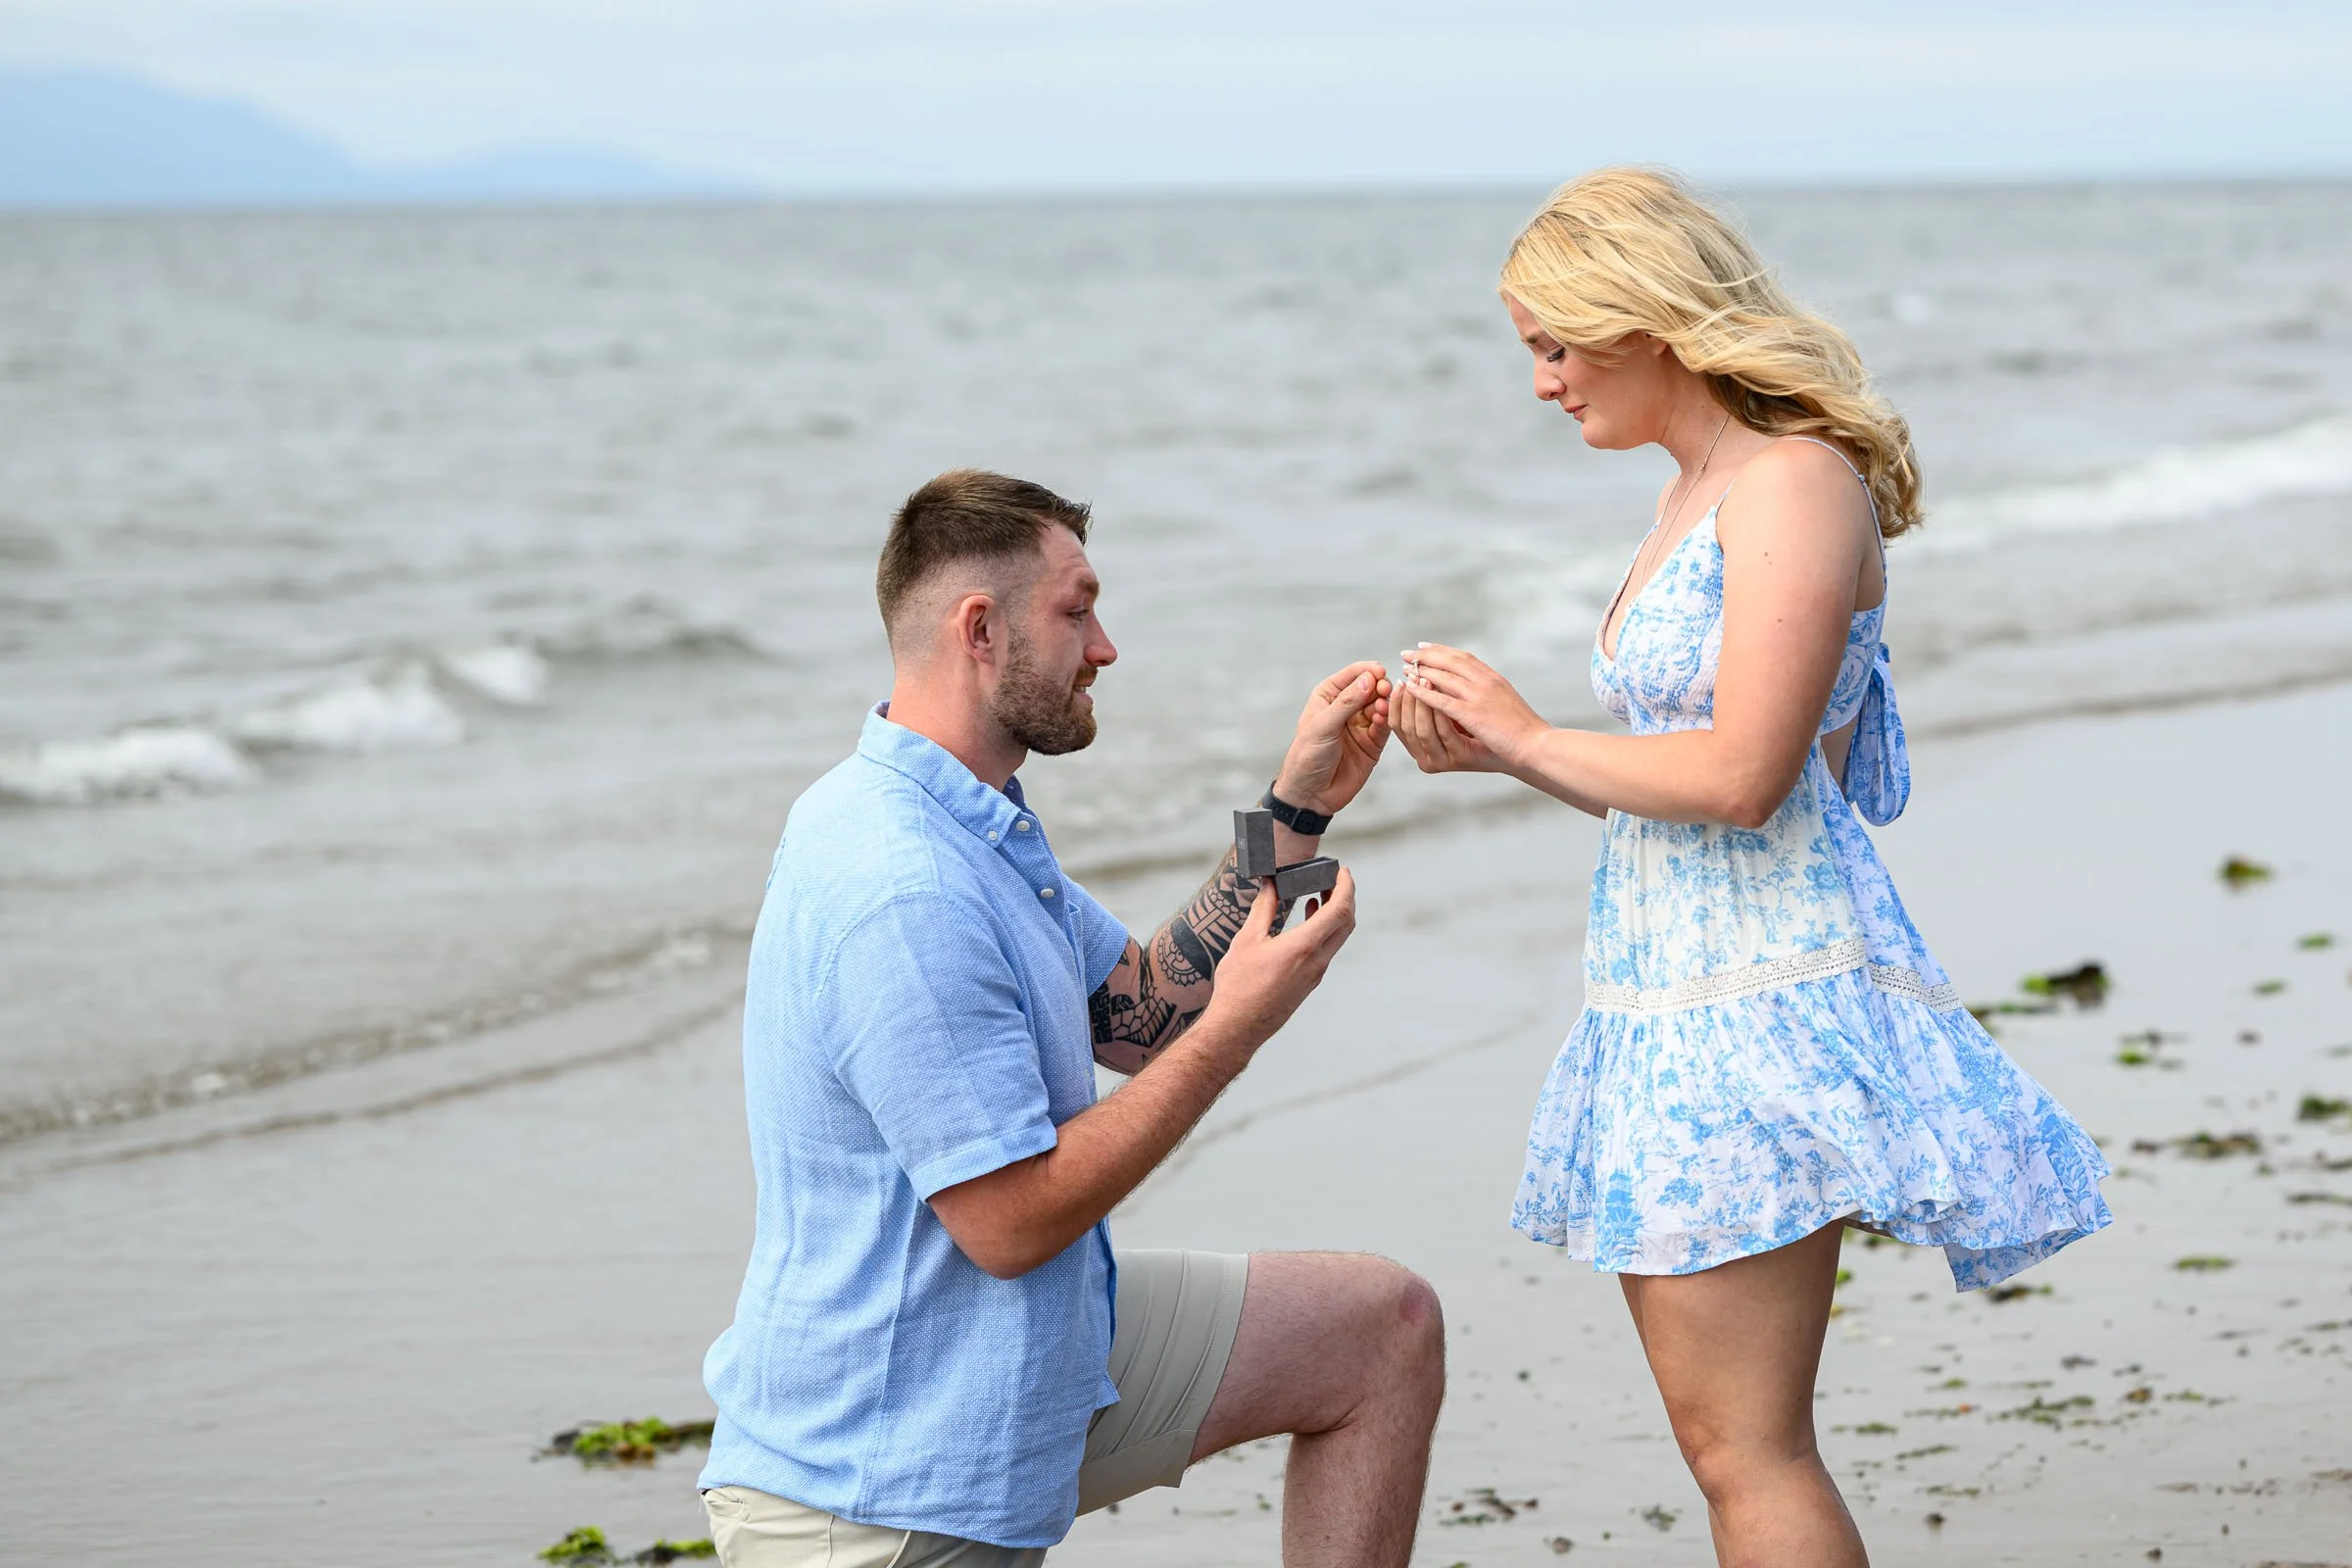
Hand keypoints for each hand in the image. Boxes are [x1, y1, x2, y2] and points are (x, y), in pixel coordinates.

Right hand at [1199, 867, 1357, 1052]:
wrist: (1239, 1026)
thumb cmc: (1239, 984)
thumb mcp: (1247, 940)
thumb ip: (1262, 909)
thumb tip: (1269, 884)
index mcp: (1305, 946)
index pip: (1339, 910)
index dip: (1346, 886)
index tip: (1343, 870)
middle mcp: (1317, 961)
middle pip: (1345, 923)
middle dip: (1344, 896)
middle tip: (1333, 878)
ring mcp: (1316, 974)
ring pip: (1337, 937)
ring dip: (1334, 913)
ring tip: (1318, 894)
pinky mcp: (1309, 982)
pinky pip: (1326, 949)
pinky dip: (1324, 929)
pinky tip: (1307, 920)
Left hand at [1273, 661, 1392, 815]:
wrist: (1310, 794)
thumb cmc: (1307, 757)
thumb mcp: (1323, 726)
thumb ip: (1347, 702)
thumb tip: (1368, 679)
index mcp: (1328, 696)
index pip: (1352, 675)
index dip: (1366, 671)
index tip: (1379, 672)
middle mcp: (1346, 708)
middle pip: (1371, 688)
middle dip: (1379, 687)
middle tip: (1385, 690)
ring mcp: (1360, 725)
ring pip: (1380, 706)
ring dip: (1384, 704)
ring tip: (1382, 708)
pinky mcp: (1372, 743)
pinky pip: (1384, 727)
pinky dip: (1387, 720)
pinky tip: (1383, 719)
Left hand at [1394, 645, 1544, 773]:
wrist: (1537, 745)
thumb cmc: (1523, 731)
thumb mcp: (1505, 703)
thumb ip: (1489, 694)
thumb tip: (1472, 691)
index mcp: (1494, 679)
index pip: (1463, 657)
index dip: (1442, 650)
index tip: (1424, 647)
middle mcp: (1486, 682)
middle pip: (1450, 661)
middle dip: (1426, 655)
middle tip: (1407, 653)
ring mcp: (1479, 697)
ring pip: (1444, 677)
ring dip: (1422, 670)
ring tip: (1406, 668)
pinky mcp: (1473, 714)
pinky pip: (1442, 700)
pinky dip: (1424, 693)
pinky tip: (1411, 689)